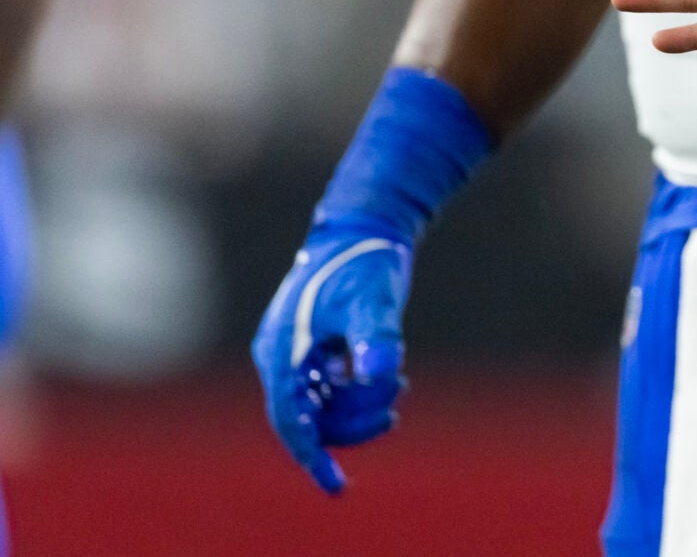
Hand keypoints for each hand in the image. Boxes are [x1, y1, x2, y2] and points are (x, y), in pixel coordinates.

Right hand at [251, 224, 413, 493]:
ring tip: (399, 390)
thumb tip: (379, 376)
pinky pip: (330, 389)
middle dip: (352, 422)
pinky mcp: (315, 348)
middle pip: (310, 417)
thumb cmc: (363, 263)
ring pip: (322, 406)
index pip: (290, 419)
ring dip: (358, 409)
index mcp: (282, 351)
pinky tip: (391, 382)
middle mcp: (282, 357)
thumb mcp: (372, 301)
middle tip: (393, 411)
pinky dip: (358, 393)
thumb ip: (375, 339)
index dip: (312, 455)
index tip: (337, 484)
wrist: (366, 228)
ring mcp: (296, 354)